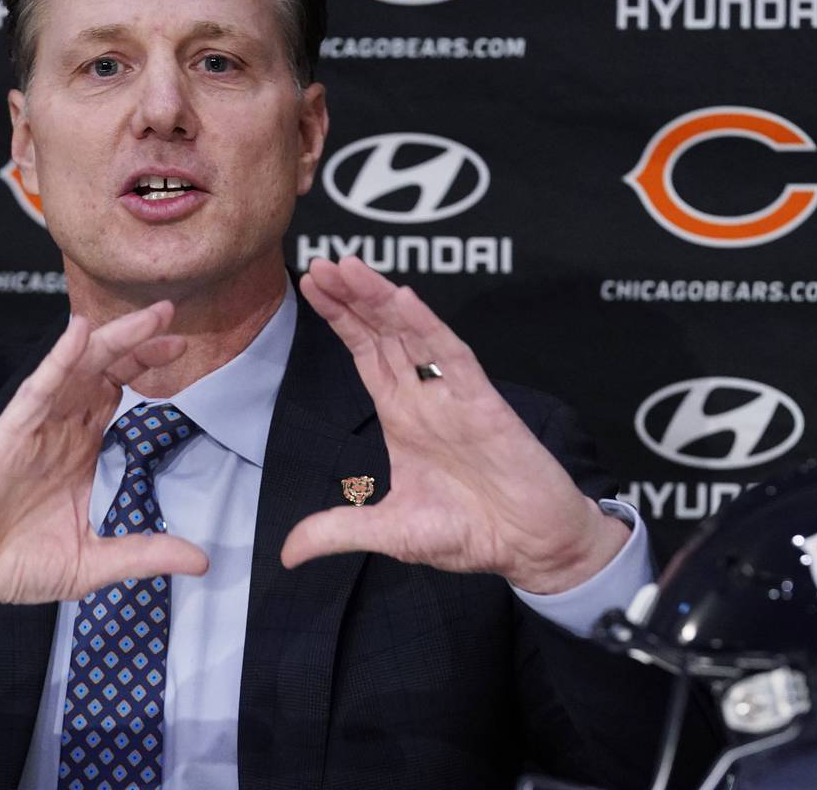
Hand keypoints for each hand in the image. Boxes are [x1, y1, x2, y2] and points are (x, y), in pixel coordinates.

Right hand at [0, 303, 209, 644]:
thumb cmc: (13, 566)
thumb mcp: (94, 562)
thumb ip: (145, 553)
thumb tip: (201, 561)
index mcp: (78, 450)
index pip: (117, 392)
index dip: (145, 367)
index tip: (180, 349)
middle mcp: (58, 431)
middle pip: (102, 371)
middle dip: (136, 341)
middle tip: (169, 315)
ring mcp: (32, 430)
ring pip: (76, 371)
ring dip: (111, 341)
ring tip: (144, 319)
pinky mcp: (6, 437)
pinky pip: (37, 391)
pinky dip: (59, 361)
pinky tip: (79, 335)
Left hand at [281, 257, 628, 593]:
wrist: (528, 548)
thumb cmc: (470, 532)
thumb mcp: (388, 532)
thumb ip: (337, 531)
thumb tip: (287, 554)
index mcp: (402, 416)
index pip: (365, 353)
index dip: (340, 318)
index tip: (311, 284)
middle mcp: (425, 396)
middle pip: (382, 333)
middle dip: (351, 297)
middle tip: (320, 262)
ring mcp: (453, 395)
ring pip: (411, 333)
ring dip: (379, 299)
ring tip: (348, 267)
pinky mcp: (482, 403)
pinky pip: (451, 355)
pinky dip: (426, 325)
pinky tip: (402, 299)